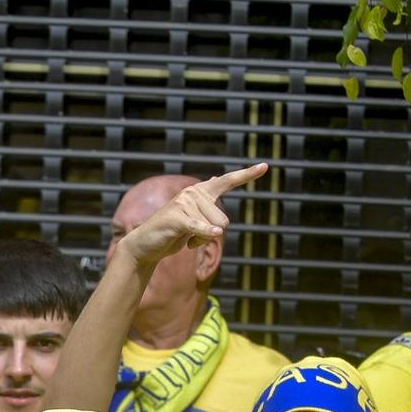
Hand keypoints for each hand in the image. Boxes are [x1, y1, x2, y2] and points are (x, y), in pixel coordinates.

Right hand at [111, 162, 268, 273]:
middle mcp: (193, 193)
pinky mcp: (176, 218)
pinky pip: (198, 227)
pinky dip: (205, 233)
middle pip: (223, 220)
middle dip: (211, 234)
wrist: (145, 245)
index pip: (227, 181)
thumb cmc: (172, 233)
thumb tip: (215, 204)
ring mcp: (183, 203)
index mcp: (200, 192)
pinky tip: (212, 236)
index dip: (247, 174)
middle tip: (191, 236)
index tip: (265, 166)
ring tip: (184, 237)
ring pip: (213, 227)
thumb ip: (208, 215)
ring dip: (201, 240)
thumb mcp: (195, 222)